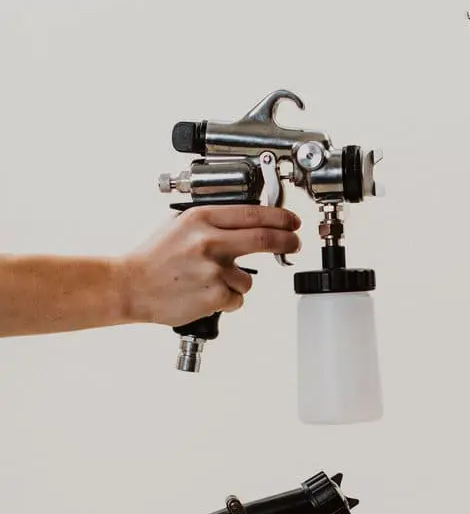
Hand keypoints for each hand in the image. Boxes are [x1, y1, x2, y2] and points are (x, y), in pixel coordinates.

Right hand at [117, 205, 301, 325]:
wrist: (130, 285)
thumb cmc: (154, 257)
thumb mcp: (181, 225)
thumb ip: (214, 221)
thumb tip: (251, 219)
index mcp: (201, 218)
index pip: (254, 214)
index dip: (281, 218)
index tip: (292, 221)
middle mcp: (210, 241)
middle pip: (266, 238)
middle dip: (287, 240)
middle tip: (294, 243)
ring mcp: (213, 270)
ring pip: (248, 277)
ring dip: (237, 281)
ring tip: (207, 280)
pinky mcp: (215, 295)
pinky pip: (237, 298)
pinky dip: (226, 299)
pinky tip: (203, 293)